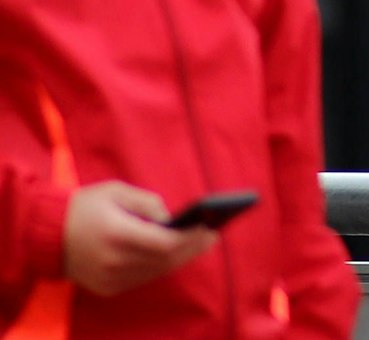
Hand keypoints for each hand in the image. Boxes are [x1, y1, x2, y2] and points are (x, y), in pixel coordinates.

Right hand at [63, 181, 215, 296]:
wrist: (45, 234)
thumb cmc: (84, 206)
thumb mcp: (117, 191)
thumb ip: (149, 203)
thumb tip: (171, 219)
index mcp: (117, 235)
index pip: (166, 243)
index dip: (192, 238)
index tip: (211, 228)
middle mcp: (115, 261)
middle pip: (166, 260)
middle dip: (193, 248)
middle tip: (213, 236)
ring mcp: (110, 278)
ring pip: (157, 271)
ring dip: (181, 258)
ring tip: (200, 244)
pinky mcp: (108, 288)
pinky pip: (143, 278)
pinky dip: (162, 266)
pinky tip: (176, 254)